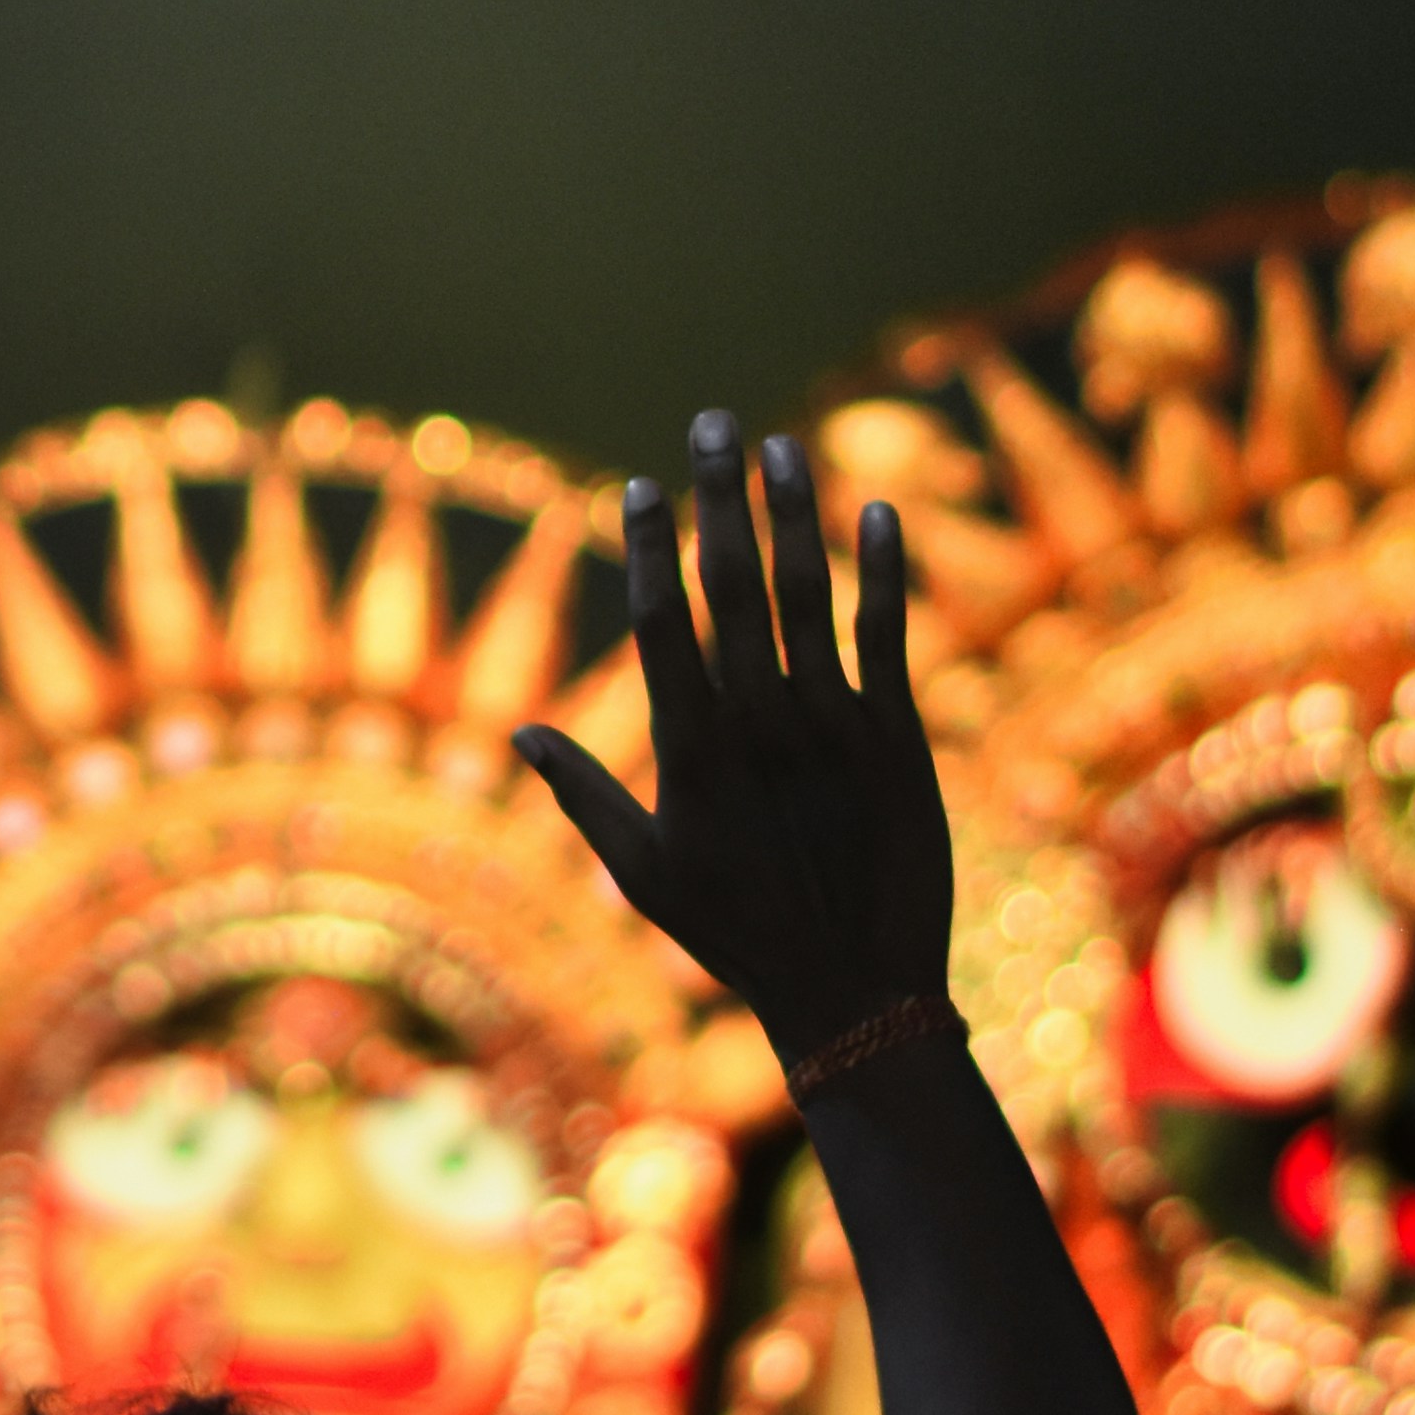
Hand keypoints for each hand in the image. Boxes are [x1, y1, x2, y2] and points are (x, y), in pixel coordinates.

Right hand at [512, 413, 953, 1066]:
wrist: (855, 992)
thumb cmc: (737, 937)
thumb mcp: (643, 874)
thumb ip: (581, 793)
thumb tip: (517, 733)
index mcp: (691, 750)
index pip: (660, 624)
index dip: (646, 550)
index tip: (639, 488)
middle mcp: (759, 723)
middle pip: (732, 585)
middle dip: (720, 496)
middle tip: (714, 422)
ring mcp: (832, 725)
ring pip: (809, 593)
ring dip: (795, 511)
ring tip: (783, 445)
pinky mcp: (898, 737)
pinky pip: (887, 635)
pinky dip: (884, 570)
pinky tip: (877, 511)